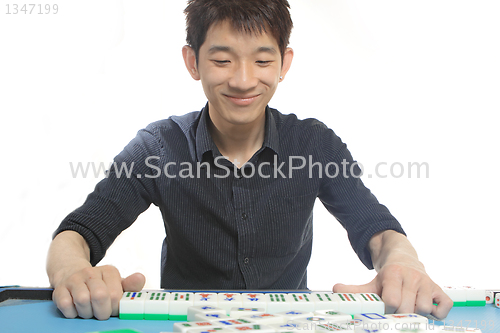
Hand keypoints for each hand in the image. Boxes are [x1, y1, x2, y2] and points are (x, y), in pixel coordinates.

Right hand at [51, 265, 144, 319]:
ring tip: (89, 310)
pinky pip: (66, 305)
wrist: (71, 272)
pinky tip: (76, 309)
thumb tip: (140, 278)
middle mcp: (91, 272)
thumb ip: (130, 285)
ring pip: (83, 301)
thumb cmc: (99, 284)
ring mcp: (74, 279)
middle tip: (101, 313)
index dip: (114, 308)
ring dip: (87, 313)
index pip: (115, 295)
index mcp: (109, 271)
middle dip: (102, 312)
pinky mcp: (59, 288)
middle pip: (100, 297)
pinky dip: (72, 313)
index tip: (112, 309)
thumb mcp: (117, 283)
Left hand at [333, 262, 452, 319]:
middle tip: (397, 311)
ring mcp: (427, 283)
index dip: (388, 309)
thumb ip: (354, 290)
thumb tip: (335, 290)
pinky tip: (427, 309)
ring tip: (410, 308)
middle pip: (408, 308)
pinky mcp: (440, 289)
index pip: (392, 300)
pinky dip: (438, 313)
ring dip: (418, 314)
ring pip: (425, 309)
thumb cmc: (387, 277)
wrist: (404, 258)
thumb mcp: (371, 282)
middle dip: (401, 314)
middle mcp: (412, 277)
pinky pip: (444, 307)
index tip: (386, 308)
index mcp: (393, 274)